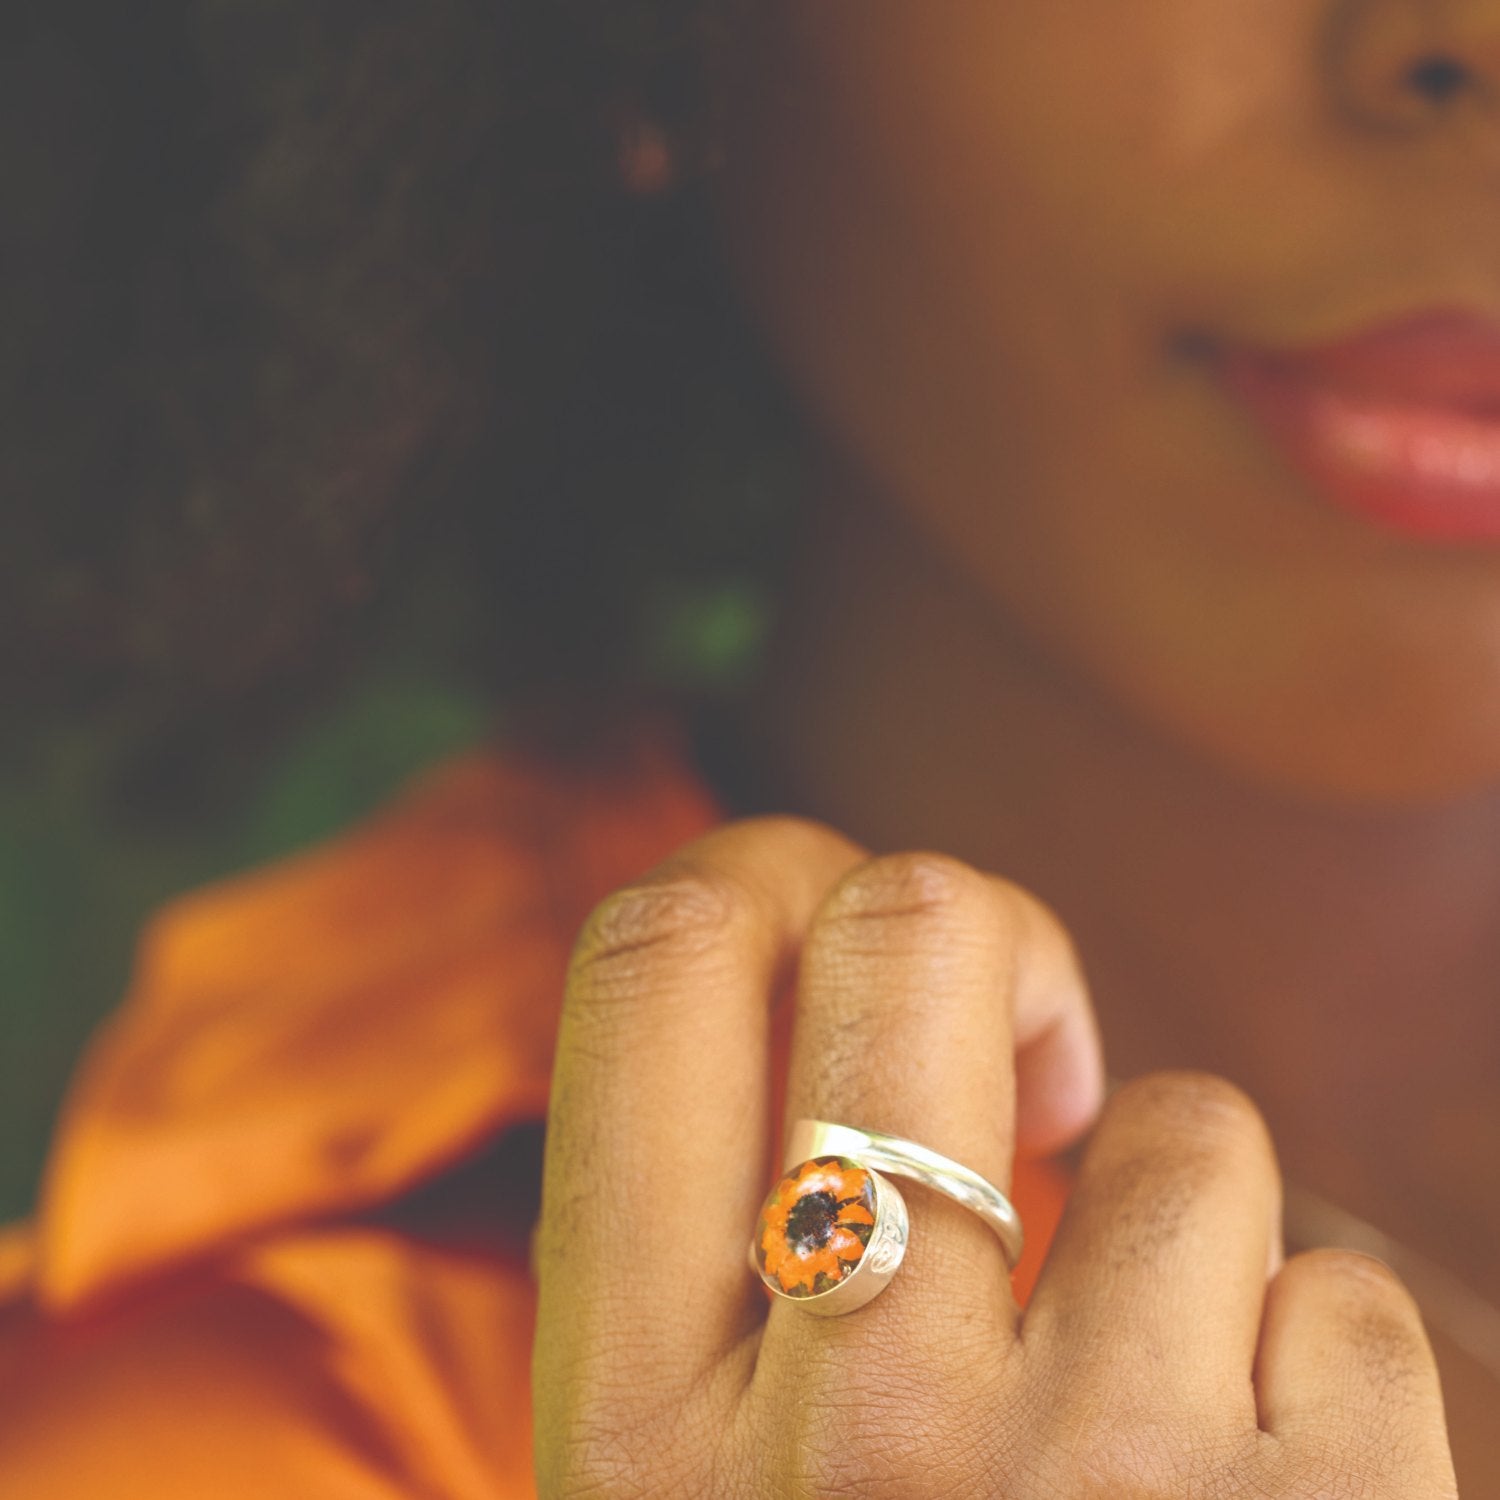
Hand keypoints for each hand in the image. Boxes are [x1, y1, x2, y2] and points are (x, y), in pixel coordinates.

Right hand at [533, 819, 1456, 1496]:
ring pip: (1178, 1128)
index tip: (846, 963)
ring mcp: (1094, 1490)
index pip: (653, 957)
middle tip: (1026, 1078)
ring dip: (1175, 1227)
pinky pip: (1338, 1287)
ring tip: (1143, 1389)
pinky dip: (1312, 1363)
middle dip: (993, 946)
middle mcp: (842, 1436)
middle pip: (911, 922)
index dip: (765, 877)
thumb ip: (723, 1266)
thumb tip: (834, 991)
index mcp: (633, 1422)